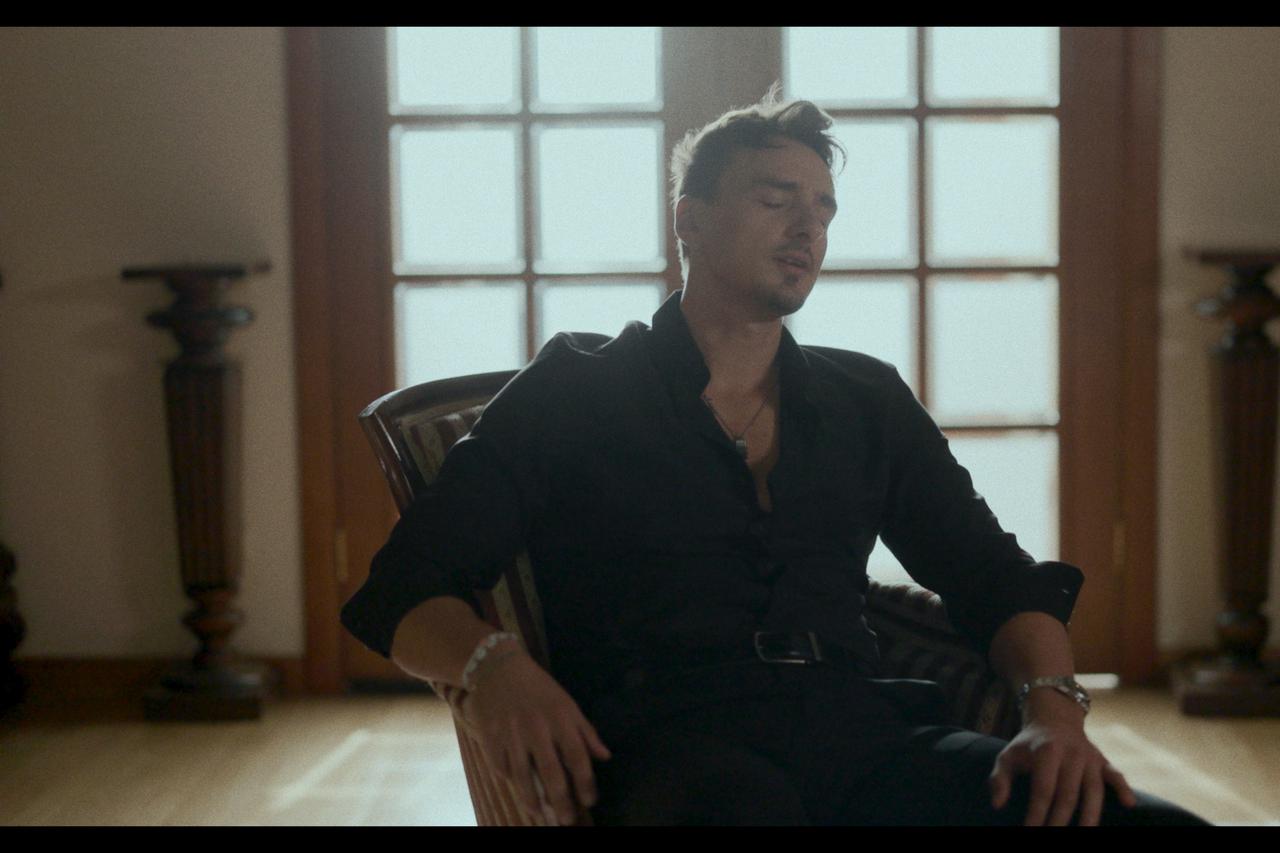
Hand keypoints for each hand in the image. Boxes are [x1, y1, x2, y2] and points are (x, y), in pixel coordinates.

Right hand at [459, 650, 611, 824]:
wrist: (498, 669)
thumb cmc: (539, 688)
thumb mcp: (567, 703)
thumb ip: (586, 732)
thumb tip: (605, 757)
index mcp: (560, 718)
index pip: (577, 757)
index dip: (586, 783)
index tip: (590, 801)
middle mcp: (536, 729)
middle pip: (551, 773)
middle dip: (561, 801)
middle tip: (567, 820)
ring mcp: (511, 736)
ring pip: (523, 777)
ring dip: (534, 801)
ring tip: (543, 816)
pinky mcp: (490, 739)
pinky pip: (502, 769)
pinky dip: (512, 784)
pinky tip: (521, 795)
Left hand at [988, 691, 1136, 824]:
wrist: (1053, 718)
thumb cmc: (1028, 745)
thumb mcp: (1007, 755)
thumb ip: (999, 779)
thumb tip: (997, 805)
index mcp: (1046, 752)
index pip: (1043, 790)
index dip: (1037, 814)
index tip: (1030, 830)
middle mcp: (1070, 754)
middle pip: (1068, 795)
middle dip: (1060, 822)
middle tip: (1052, 837)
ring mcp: (1089, 758)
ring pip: (1093, 792)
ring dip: (1089, 817)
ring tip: (1084, 835)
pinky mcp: (1103, 761)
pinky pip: (1115, 775)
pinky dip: (1123, 788)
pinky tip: (1129, 804)